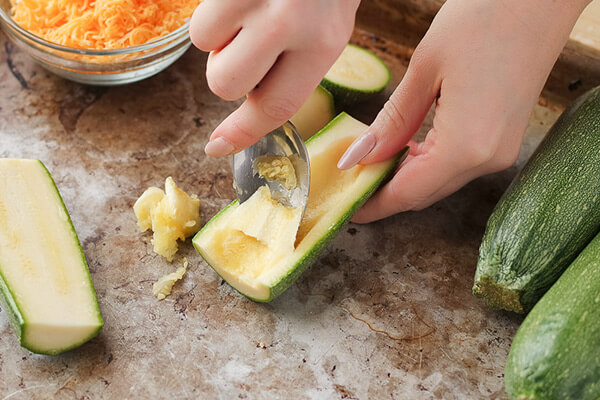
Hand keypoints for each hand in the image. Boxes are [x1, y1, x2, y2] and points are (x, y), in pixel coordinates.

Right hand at [190, 0, 359, 156]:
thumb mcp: (327, 33)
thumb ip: (292, 74)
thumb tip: (244, 110)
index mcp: (323, 44)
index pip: (275, 107)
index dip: (242, 133)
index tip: (217, 146)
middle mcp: (289, 21)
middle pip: (225, 84)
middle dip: (229, 72)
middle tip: (250, 47)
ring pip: (204, 45)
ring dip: (219, 35)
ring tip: (249, 10)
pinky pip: (200, 17)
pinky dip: (215, 12)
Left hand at [337, 0, 590, 222]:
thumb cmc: (484, 20)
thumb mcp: (423, 70)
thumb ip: (391, 122)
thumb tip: (358, 157)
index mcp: (465, 147)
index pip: (407, 194)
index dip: (373, 204)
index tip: (347, 208)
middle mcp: (487, 159)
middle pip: (424, 193)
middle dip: (385, 193)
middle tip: (352, 182)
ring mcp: (500, 152)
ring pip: (440, 181)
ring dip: (405, 178)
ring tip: (372, 163)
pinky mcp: (504, 139)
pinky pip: (457, 164)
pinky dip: (428, 164)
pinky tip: (406, 148)